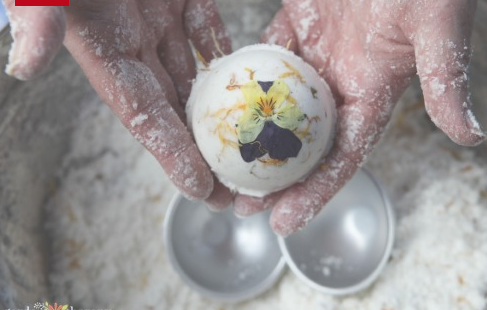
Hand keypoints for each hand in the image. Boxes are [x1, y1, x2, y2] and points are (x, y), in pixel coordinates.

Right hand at [3, 0, 232, 201]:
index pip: (143, 115)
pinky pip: (207, 27)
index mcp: (105, 50)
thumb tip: (23, 68)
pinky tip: (247, 74)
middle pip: (176, 108)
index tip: (202, 190)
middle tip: (237, 185)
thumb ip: (40, 19)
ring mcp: (158, 18)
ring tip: (251, 144)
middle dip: (204, 149)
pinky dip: (224, 51)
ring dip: (222, 109)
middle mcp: (134, 41)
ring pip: (195, 74)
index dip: (171, 154)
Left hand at [233, 0, 485, 235]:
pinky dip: (243, 83)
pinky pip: (264, 60)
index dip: (315, 191)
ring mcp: (317, 55)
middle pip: (303, 142)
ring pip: (278, 109)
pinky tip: (218, 104)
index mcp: (375, 90)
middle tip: (240, 204)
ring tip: (221, 166)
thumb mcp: (438, 27)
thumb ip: (446, 80)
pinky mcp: (297, 24)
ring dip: (252, 139)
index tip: (283, 222)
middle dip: (274, 178)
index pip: (343, 154)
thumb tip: (472, 137)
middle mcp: (342, 80)